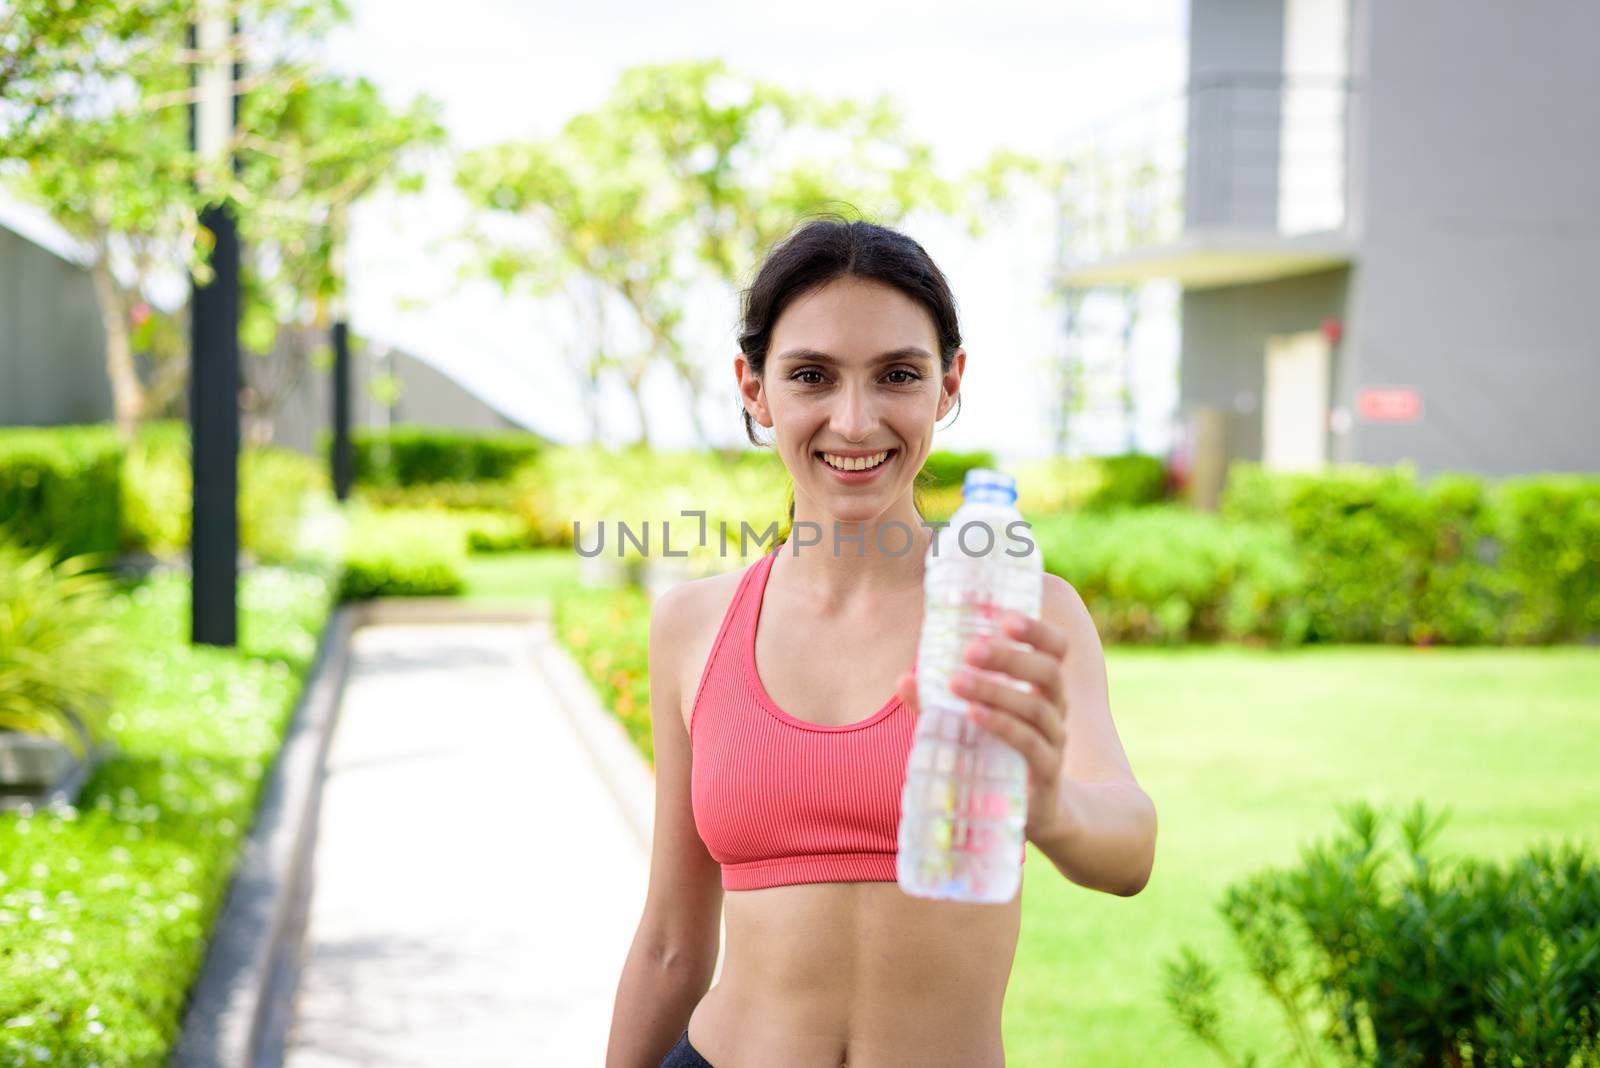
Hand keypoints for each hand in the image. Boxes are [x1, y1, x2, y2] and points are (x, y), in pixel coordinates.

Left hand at [894, 611, 1071, 840]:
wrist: (1039, 816)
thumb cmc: (1000, 757)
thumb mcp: (974, 725)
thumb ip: (941, 705)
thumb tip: (903, 679)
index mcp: (1044, 689)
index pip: (1055, 650)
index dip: (1038, 631)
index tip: (1006, 618)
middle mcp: (1056, 710)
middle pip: (1049, 672)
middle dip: (1010, 656)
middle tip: (971, 649)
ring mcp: (1054, 742)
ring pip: (1036, 707)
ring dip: (996, 690)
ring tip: (957, 681)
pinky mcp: (1045, 773)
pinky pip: (1029, 744)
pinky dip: (1002, 725)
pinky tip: (974, 714)